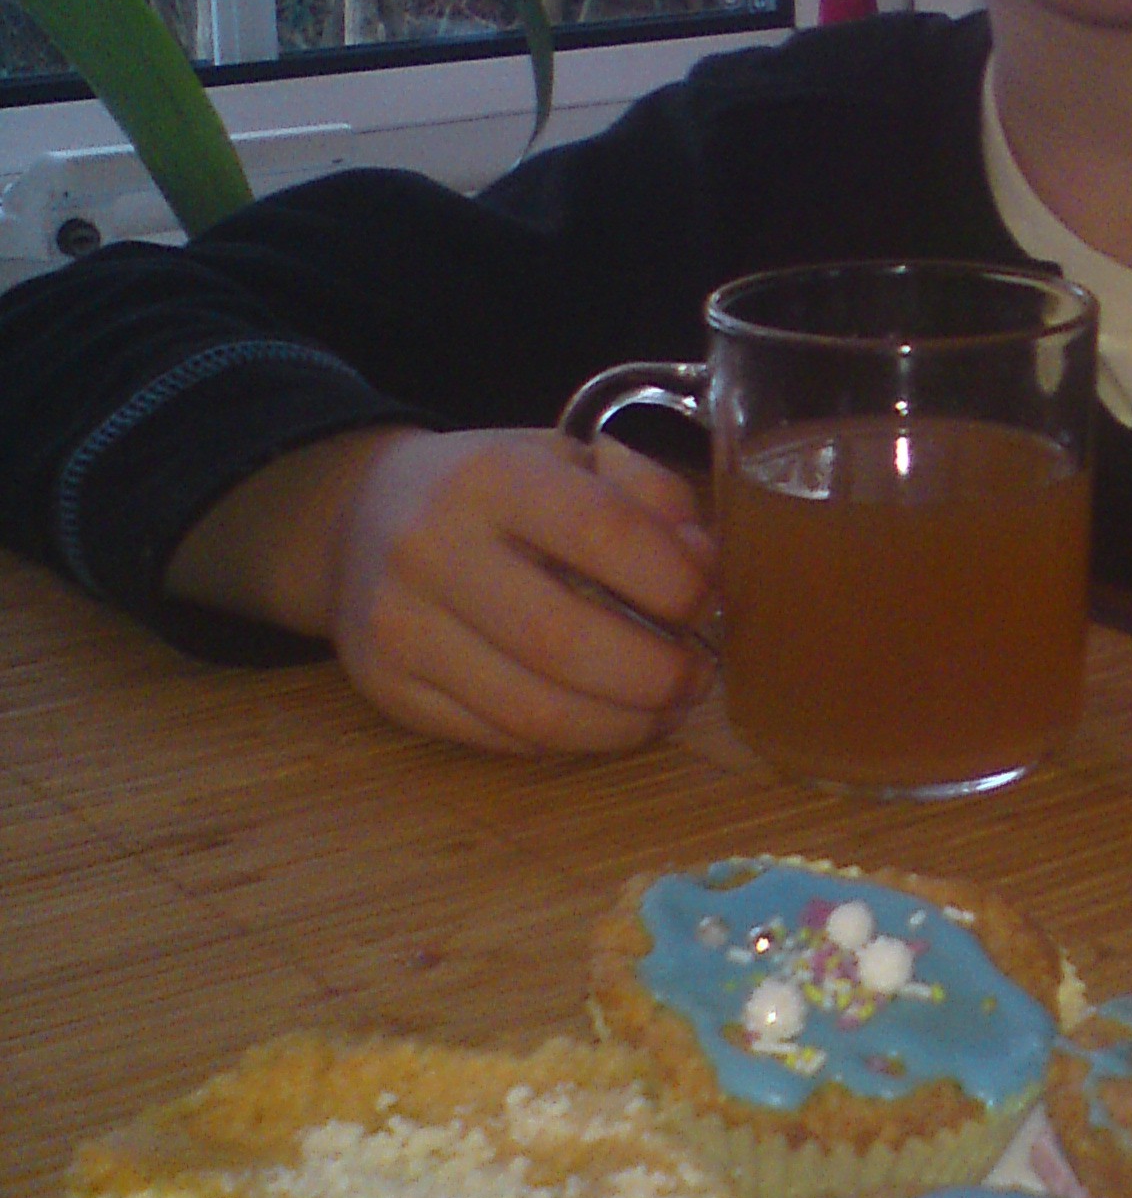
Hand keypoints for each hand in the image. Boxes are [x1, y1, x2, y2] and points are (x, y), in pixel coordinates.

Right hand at [321, 428, 719, 753]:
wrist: (359, 520)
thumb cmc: (493, 491)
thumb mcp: (568, 458)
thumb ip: (649, 497)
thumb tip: (704, 567)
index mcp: (489, 475)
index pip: (601, 531)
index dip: (673, 579)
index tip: (705, 602)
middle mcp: (432, 549)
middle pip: (565, 641)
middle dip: (655, 674)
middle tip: (697, 675)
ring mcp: (401, 628)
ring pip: (534, 711)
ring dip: (624, 724)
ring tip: (666, 708)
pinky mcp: (391, 690)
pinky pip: (502, 738)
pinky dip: (572, 739)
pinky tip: (606, 719)